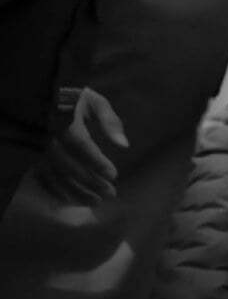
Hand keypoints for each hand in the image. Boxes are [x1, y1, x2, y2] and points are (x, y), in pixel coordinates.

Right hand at [34, 87, 127, 205]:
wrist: (41, 97)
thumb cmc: (74, 100)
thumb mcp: (94, 103)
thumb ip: (110, 121)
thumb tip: (124, 144)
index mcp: (61, 120)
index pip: (79, 145)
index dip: (96, 161)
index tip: (113, 175)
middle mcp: (45, 136)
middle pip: (67, 165)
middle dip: (90, 181)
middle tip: (110, 193)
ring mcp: (35, 149)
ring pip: (55, 175)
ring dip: (75, 191)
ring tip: (97, 201)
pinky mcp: (31, 157)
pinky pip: (43, 178)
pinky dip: (58, 191)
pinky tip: (74, 200)